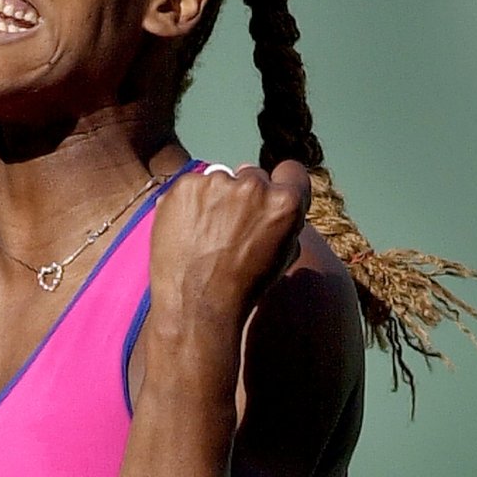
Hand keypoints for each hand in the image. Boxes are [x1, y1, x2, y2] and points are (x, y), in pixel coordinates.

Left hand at [150, 161, 310, 335]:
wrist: (196, 304)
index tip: (269, 197)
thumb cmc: (242, 287)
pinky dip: (187, 203)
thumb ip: (284, 220)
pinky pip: (190, 187)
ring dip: (214, 198)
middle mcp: (253, 186)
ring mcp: (216, 183)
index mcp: (285, 202)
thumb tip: (275, 196)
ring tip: (204, 234)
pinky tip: (186, 230)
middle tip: (229, 226)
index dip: (281, 185)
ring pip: (219, 180)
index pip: (291, 172)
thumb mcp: (283, 255)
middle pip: (252, 175)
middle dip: (244, 195)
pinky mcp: (184, 186)